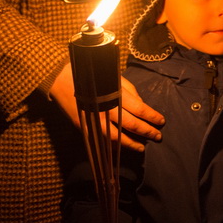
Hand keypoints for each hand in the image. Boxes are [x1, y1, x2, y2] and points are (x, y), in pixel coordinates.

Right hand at [50, 64, 164, 152]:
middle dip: (147, 132)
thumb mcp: (113, 77)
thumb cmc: (91, 74)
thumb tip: (142, 105)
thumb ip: (129, 91)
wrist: (61, 78)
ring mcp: (94, 120)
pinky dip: (114, 145)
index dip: (152, 116)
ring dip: (132, 144)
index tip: (161, 121)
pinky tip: (122, 147)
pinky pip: (102, 140)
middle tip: (158, 136)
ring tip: (142, 147)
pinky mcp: (85, 127)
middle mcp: (106, 108)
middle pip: (132, 125)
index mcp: (115, 94)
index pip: (139, 109)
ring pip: (117, 138)